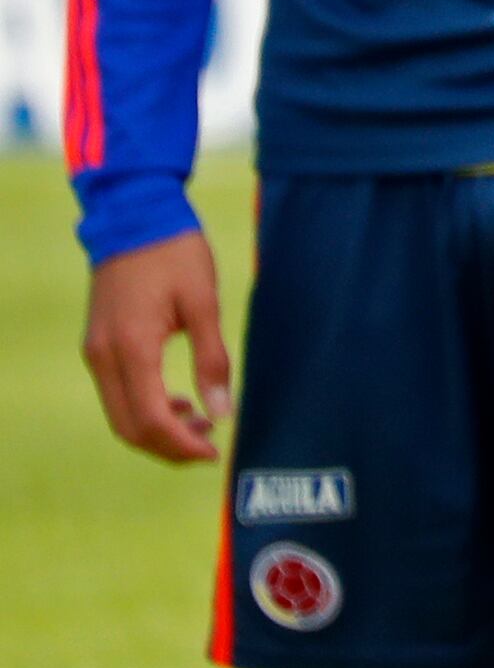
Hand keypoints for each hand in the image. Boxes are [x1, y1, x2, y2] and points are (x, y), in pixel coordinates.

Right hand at [83, 234, 229, 461]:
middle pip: (129, 427)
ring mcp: (95, 352)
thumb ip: (212, 359)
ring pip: (120, 414)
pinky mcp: (98, 345)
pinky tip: (180, 402)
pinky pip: (116, 394)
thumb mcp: (204, 302)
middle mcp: (103, 357)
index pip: (150, 420)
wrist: (134, 215)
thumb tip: (223, 411)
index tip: (214, 452)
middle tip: (211, 446)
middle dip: (169, 447)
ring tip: (202, 424)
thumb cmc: (175, 253)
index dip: (181, 445)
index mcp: (131, 348)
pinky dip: (146, 408)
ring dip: (158, 430)